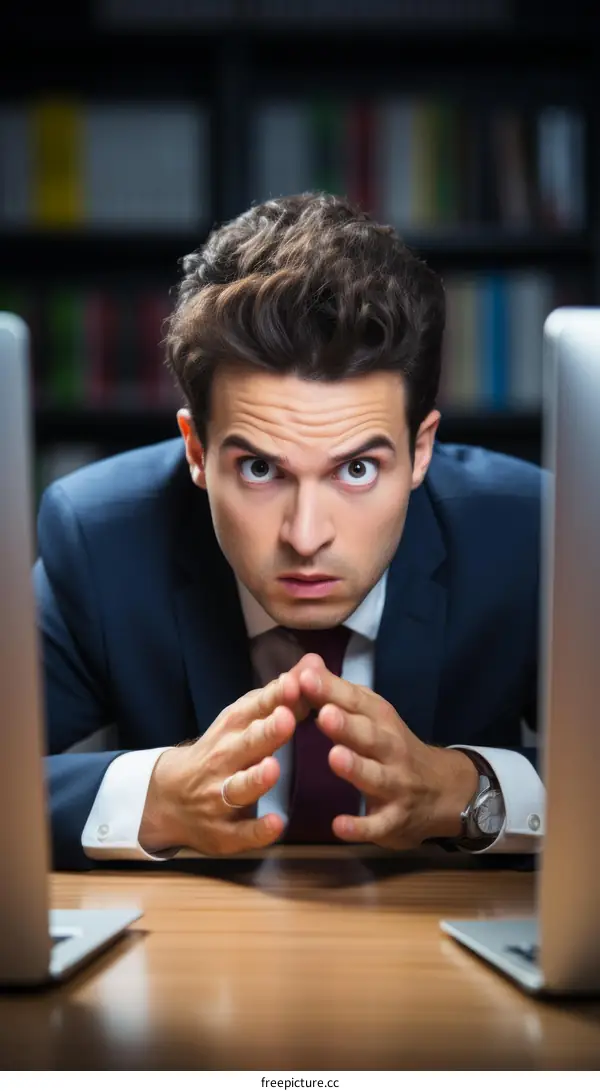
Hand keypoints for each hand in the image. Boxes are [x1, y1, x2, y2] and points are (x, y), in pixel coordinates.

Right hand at [139, 656, 316, 854]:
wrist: (168, 799)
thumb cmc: (220, 752)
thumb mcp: (243, 721)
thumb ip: (279, 696)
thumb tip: (313, 663)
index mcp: (231, 729)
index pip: (253, 709)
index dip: (275, 697)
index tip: (296, 683)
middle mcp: (223, 760)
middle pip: (246, 745)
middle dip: (266, 732)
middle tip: (287, 718)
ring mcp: (219, 797)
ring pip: (238, 788)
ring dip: (255, 779)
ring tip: (273, 768)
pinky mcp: (224, 833)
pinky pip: (242, 833)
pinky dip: (258, 830)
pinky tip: (276, 824)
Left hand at [294, 655, 478, 847]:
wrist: (443, 790)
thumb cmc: (392, 747)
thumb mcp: (371, 716)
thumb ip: (337, 693)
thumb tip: (306, 663)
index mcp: (382, 721)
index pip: (357, 702)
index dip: (332, 690)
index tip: (305, 678)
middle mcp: (391, 750)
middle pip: (370, 736)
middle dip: (347, 726)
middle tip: (324, 714)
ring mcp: (396, 785)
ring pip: (376, 777)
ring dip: (356, 768)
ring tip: (335, 758)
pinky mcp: (394, 820)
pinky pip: (378, 825)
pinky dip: (360, 827)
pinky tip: (339, 826)